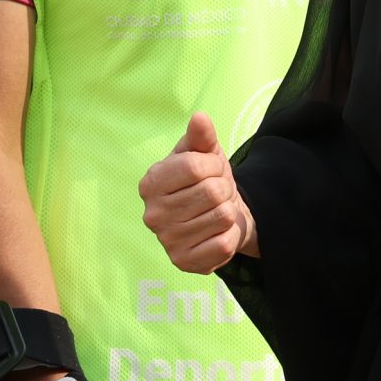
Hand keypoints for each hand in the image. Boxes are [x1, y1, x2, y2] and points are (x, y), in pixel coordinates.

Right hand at [138, 113, 256, 269]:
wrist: (219, 217)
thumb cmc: (207, 180)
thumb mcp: (205, 153)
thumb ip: (201, 136)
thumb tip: (199, 118)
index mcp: (151, 183)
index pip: (196, 166)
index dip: (215, 165)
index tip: (213, 170)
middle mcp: (152, 214)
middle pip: (212, 192)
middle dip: (224, 189)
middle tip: (216, 194)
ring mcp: (167, 241)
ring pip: (222, 216)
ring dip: (227, 211)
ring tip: (215, 211)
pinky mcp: (184, 262)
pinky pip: (224, 243)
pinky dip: (229, 235)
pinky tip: (216, 233)